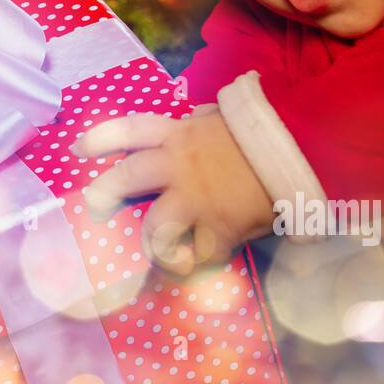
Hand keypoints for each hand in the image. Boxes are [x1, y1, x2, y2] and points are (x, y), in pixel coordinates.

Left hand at [72, 104, 275, 276]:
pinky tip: (194, 264)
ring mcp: (197, 199)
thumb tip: (193, 120)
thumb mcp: (225, 119)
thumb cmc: (265, 133)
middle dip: (103, 193)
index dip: (100, 139)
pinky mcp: (219, 228)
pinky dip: (194, 264)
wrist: (304, 148)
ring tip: (158, 251)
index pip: (129, 130)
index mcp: (180, 135)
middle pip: (126, 178)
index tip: (79, 150)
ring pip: (154, 227)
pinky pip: (197, 255)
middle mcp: (179, 166)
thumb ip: (201, 123)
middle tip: (94, 207)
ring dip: (152, 243)